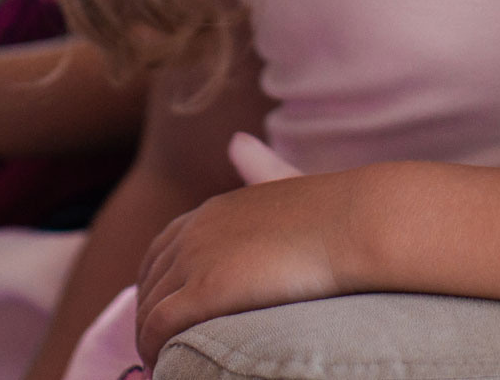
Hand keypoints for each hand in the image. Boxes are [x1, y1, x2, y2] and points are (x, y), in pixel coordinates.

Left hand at [133, 169, 368, 362]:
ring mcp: (196, 259)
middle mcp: (195, 230)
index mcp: (213, 210)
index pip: (163, 248)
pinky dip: (152, 347)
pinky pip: (159, 325)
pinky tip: (163, 367)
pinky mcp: (204, 291)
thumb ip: (260, 168)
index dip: (157, 281)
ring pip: (149, 307)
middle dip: (149, 311)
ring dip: (149, 336)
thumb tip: (236, 142)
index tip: (163, 307)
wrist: (351, 222)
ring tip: (160, 361)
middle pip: (149, 279)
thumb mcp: (286, 183)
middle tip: (157, 343)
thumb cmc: (331, 212)